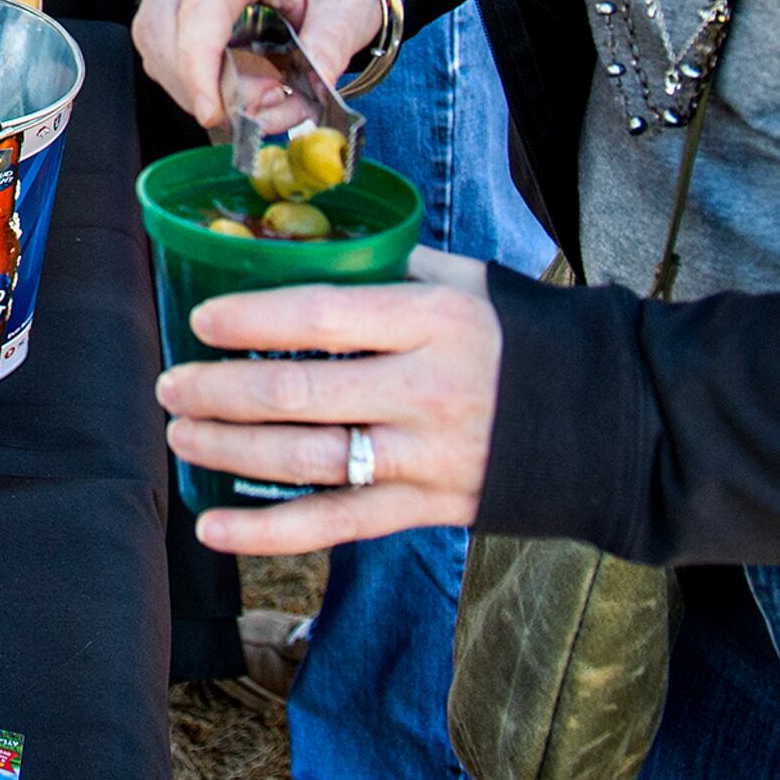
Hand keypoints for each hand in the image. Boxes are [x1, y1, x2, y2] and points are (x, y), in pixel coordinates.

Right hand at [133, 0, 387, 125]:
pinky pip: (161, 58)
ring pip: (157, 50)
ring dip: (199, 91)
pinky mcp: (167, 10)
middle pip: (165, 31)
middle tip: (259, 108)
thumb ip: (332, 44)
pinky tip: (235, 91)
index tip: (213, 112)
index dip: (199, 67)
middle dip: (203, 86)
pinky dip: (194, 87)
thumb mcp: (352, 6)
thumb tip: (312, 82)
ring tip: (258, 99)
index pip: (201, 9)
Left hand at [159, 247, 501, 552]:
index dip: (253, 320)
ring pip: (309, 460)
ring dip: (231, 451)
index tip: (200, 320)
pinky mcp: (429, 508)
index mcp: (433, 320)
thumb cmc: (514, 335)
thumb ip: (384, 268)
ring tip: (182, 435)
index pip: (324, 316)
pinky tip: (214, 527)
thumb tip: (294, 248)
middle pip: (303, 394)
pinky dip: (268, 532)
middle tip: (172, 385)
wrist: (606, 416)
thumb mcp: (461, 283)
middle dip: (221, 391)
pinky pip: (337, 524)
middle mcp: (428, 389)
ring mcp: (428, 456)